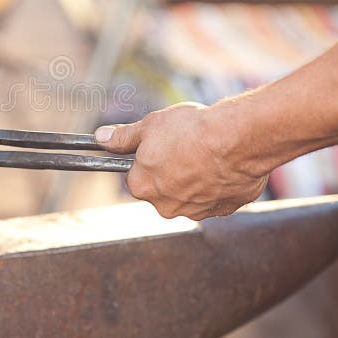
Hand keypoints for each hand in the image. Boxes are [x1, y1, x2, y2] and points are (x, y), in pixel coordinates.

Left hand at [94, 102, 270, 219]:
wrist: (237, 139)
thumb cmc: (190, 130)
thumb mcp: (149, 126)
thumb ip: (123, 137)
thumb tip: (100, 138)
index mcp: (142, 187)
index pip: (137, 175)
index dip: (147, 158)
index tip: (160, 145)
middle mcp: (166, 207)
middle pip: (163, 188)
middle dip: (171, 170)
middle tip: (185, 146)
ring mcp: (197, 211)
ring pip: (190, 193)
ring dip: (196, 177)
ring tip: (207, 153)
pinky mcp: (224, 210)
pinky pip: (215, 196)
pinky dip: (218, 183)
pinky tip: (223, 163)